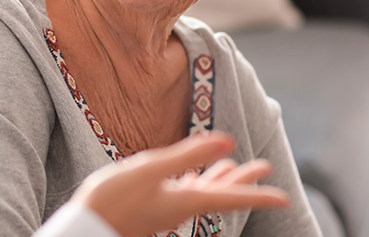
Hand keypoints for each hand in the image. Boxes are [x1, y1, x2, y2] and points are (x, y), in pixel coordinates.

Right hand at [70, 132, 288, 236]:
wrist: (86, 228)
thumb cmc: (114, 199)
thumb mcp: (150, 170)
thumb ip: (187, 154)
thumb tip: (227, 141)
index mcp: (186, 200)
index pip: (230, 197)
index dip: (258, 194)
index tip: (283, 197)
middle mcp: (181, 207)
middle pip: (221, 193)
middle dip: (243, 180)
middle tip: (264, 167)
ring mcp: (167, 208)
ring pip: (204, 192)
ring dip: (221, 178)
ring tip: (234, 166)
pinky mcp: (153, 206)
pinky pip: (185, 194)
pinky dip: (196, 182)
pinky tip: (192, 177)